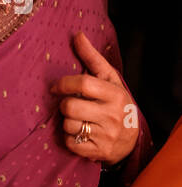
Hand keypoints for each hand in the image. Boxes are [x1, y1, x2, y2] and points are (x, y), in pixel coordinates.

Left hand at [52, 32, 139, 164]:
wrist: (130, 139)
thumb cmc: (114, 103)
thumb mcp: (109, 80)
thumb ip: (92, 58)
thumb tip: (77, 35)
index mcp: (115, 94)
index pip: (83, 84)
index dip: (64, 84)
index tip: (56, 87)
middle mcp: (112, 115)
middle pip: (70, 107)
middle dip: (65, 105)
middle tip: (70, 106)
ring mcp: (105, 135)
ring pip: (68, 125)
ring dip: (67, 122)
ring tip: (79, 119)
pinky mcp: (97, 151)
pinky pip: (69, 142)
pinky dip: (69, 138)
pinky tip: (80, 133)